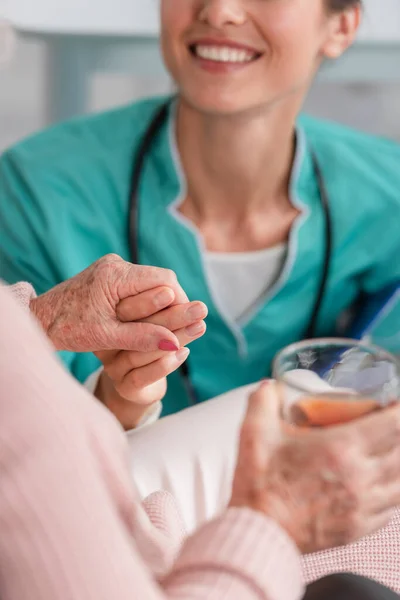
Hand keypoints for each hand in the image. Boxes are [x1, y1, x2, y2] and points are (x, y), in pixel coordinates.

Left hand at [30, 254, 189, 352]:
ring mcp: (112, 267)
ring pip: (151, 283)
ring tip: (164, 329)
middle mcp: (115, 264)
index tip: (187, 325)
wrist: (39, 320)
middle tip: (179, 330)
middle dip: (172, 304)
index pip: (164, 280)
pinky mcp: (109, 275)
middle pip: (161, 280)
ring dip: (160, 305)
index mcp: (115, 274)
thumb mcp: (107, 337)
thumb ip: (142, 338)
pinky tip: (147, 322)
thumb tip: (176, 344)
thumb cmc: (68, 329)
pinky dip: (147, 303)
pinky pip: (139, 286)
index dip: (181, 301)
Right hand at [95, 300, 207, 428]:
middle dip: (171, 315)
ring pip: (140, 352)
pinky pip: (142, 376)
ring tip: (200, 326)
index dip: (150, 299)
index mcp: (108, 320)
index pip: (125, 307)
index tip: (174, 292)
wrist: (137, 382)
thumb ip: (158, 307)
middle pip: (136, 327)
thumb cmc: (147, 342)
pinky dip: (165, 365)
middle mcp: (106, 343)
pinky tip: (184, 352)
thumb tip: (176, 289)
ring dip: (175, 338)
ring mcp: (113, 367)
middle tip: (199, 308)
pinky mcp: (124, 387)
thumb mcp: (151, 320)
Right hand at [230, 382, 399, 553]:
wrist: (258, 530)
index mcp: (341, 449)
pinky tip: (378, 485)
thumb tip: (270, 387)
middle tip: (388, 425)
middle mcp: (360, 477)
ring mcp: (362, 506)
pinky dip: (389, 493)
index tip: (394, 403)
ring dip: (397, 464)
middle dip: (399, 435)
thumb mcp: (254, 432)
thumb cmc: (259, 483)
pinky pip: (390, 510)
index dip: (399, 410)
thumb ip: (263, 401)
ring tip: (386, 453)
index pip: (394, 425)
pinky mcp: (358, 528)